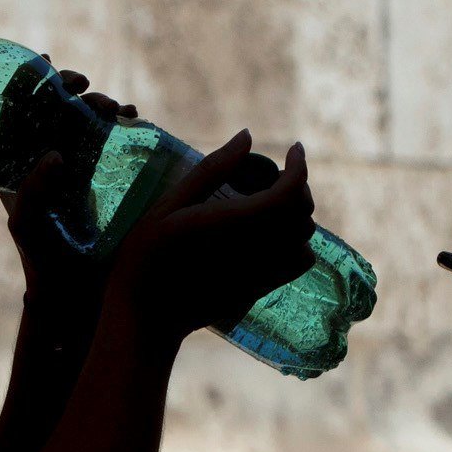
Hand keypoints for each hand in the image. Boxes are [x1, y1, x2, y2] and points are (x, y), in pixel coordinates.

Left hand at [3, 70, 140, 323]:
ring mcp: (82, 163)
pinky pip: (117, 137)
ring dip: (102, 102)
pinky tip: (133, 118)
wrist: (78, 287)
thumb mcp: (25, 222)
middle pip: (59, 107)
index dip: (29, 82)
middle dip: (73, 87)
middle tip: (84, 87)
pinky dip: (126, 121)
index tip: (45, 64)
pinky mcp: (109, 173)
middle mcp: (50, 156)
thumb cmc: (42, 256)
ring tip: (115, 108)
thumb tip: (55, 154)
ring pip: (89, 117)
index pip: (21, 111)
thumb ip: (30, 189)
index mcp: (21, 161)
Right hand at [119, 133, 318, 346]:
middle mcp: (257, 248)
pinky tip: (273, 234)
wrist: (147, 315)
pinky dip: (297, 243)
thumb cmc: (148, 256)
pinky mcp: (260, 289)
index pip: (290, 191)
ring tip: (272, 202)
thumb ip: (212, 170)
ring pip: (304, 237)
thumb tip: (247, 136)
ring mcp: (262, 272)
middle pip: (302, 211)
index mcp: (235, 222)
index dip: (299, 166)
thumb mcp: (170, 204)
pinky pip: (299, 262)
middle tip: (274, 174)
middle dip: (297, 186)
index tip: (294, 149)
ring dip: (297, 214)